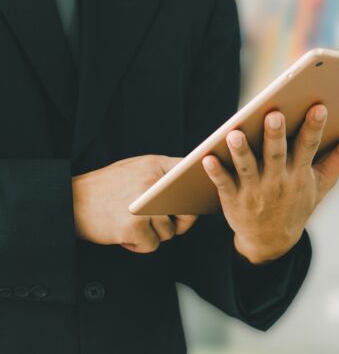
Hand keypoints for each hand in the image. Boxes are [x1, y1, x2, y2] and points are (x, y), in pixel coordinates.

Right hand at [72, 156, 197, 252]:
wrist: (69, 202)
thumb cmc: (105, 188)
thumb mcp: (135, 168)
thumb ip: (161, 174)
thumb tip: (191, 189)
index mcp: (155, 165)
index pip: (191, 176)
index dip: (196, 193)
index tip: (197, 203)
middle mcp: (152, 182)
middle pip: (187, 209)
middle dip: (181, 222)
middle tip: (169, 225)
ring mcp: (144, 205)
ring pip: (169, 231)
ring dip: (154, 235)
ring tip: (134, 226)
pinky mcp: (133, 226)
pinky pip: (152, 244)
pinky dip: (140, 245)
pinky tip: (125, 236)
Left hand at [202, 104, 338, 264]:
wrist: (271, 242)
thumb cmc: (298, 203)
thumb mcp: (323, 184)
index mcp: (301, 174)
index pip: (309, 147)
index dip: (315, 127)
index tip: (320, 107)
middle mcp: (278, 181)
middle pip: (276, 154)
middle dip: (275, 135)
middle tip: (274, 114)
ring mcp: (255, 191)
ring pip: (246, 167)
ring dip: (240, 151)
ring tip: (234, 133)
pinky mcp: (233, 198)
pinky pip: (222, 183)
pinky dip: (215, 171)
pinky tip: (206, 157)